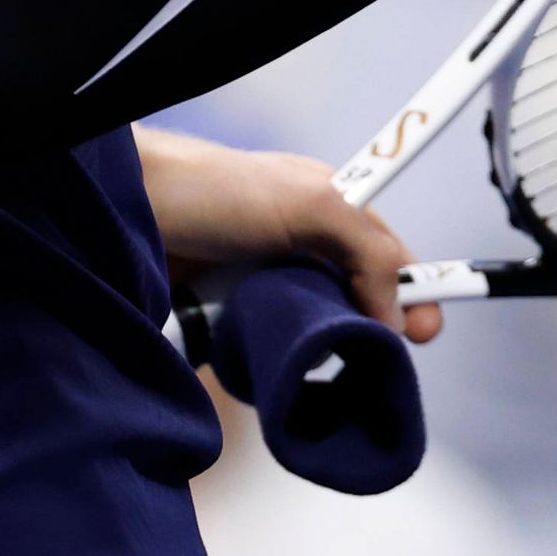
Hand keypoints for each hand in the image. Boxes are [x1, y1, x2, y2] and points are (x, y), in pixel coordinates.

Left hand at [133, 127, 441, 344]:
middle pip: (352, 304)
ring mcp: (261, 284)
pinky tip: (265, 366)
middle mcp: (300, 249)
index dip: (413, 293)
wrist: (130, 209)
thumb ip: (366, 249)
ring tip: (307, 359)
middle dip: (363, 333)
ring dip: (312, 352)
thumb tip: (395, 314)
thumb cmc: (218, 190)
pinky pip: (263, 350)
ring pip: (309, 334)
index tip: (426, 333)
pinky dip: (266, 361)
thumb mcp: (312, 204)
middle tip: (370, 363)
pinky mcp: (224, 316)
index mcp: (331, 212)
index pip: (387, 258)